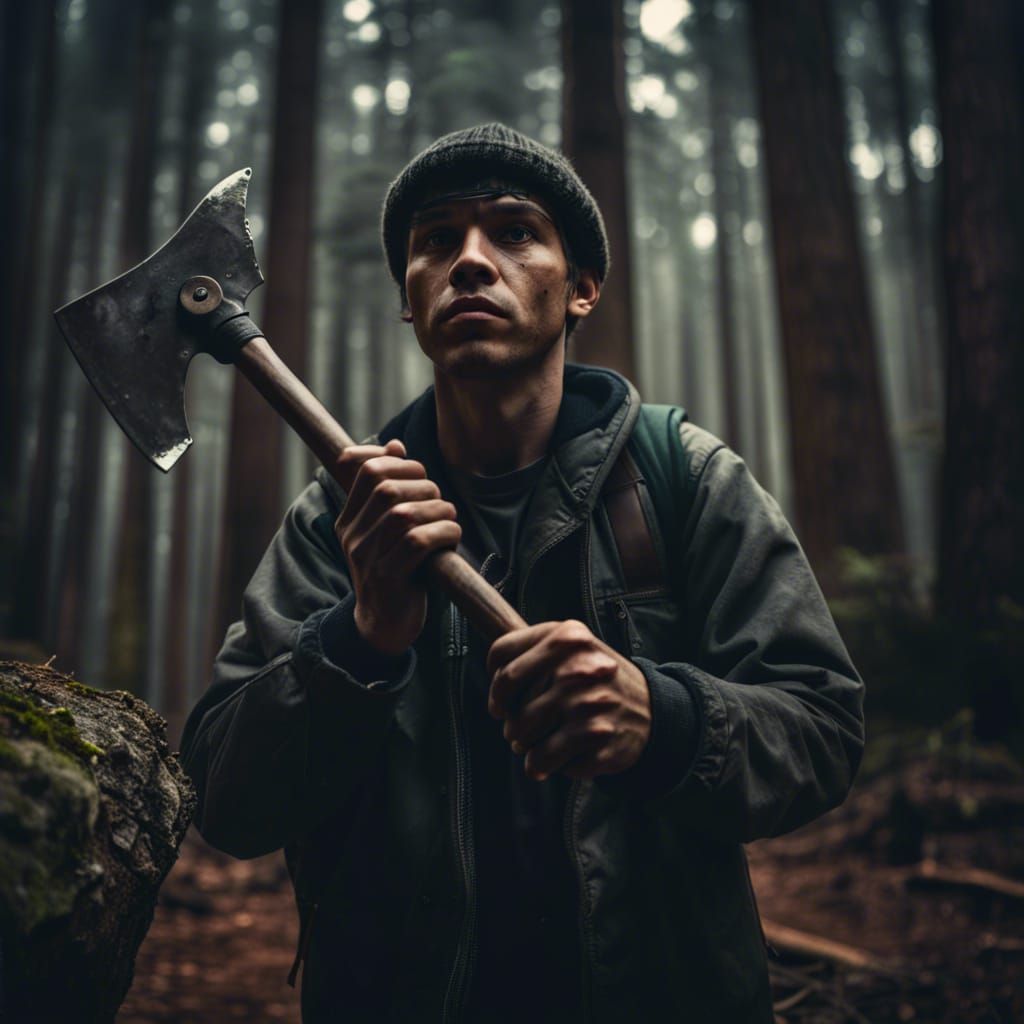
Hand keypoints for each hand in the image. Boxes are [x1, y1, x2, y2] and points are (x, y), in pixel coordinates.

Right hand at [334, 439, 460, 655]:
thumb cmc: (395, 568)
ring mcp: (367, 558)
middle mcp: (352, 536)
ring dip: (438, 509)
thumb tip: (396, 446)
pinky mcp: (388, 579)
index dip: (395, 460)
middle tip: (439, 500)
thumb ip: (389, 489)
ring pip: (404, 514)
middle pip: (386, 488)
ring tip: (449, 518)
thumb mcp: (386, 528)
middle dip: (423, 485)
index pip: (362, 469)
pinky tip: (451, 537)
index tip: (417, 472)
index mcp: (349, 520)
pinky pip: (417, 543)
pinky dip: (443, 532)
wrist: (385, 625)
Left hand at [486, 620, 651, 781]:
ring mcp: (588, 704)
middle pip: (508, 706)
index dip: (496, 687)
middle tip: (521, 730)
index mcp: (566, 637)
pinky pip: (545, 762)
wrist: (653, 710)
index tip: (501, 702)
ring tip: (545, 742)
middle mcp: (577, 667)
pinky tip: (569, 754)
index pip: (501, 658)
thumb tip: (493, 688)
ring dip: (526, 748)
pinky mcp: (598, 740)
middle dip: (510, 724)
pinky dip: (549, 765)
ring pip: (521, 739)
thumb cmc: (596, 681)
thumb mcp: (571, 648)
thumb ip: (529, 653)